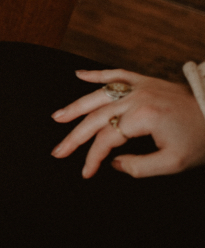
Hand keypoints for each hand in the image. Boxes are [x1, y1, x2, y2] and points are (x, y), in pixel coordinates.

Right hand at [51, 69, 204, 178]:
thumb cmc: (201, 139)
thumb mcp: (173, 163)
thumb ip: (139, 166)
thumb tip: (113, 163)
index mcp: (143, 117)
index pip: (105, 139)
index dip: (92, 157)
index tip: (86, 173)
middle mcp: (137, 98)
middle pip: (95, 117)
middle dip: (74, 137)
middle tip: (58, 151)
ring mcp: (140, 86)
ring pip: (99, 95)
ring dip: (75, 106)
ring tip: (57, 117)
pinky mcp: (146, 81)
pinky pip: (116, 74)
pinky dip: (96, 74)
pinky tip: (79, 75)